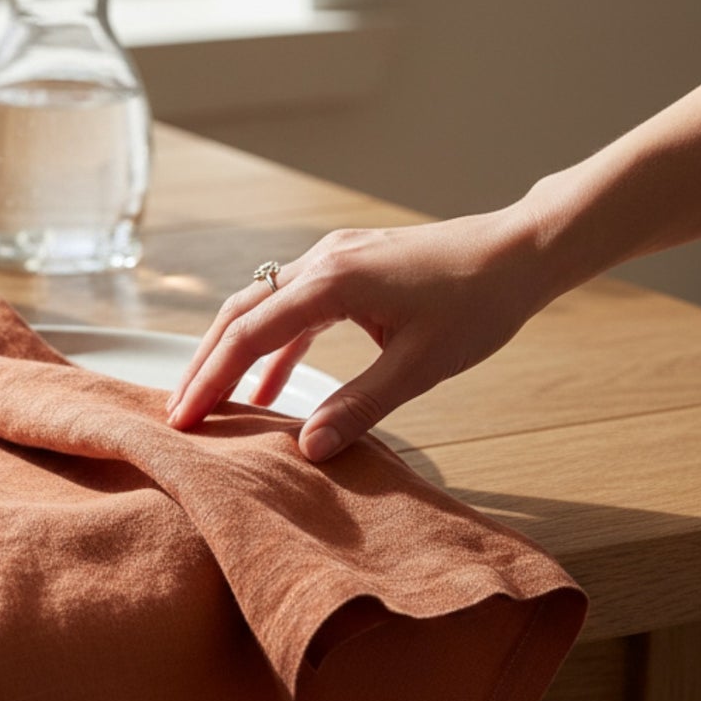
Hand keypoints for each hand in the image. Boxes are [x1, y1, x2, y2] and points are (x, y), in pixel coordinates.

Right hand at [165, 207, 549, 460]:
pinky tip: (269, 386)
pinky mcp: (348, 268)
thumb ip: (360, 406)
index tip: (184, 418)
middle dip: (205, 364)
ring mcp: (333, 260)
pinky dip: (274, 345)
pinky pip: (294, 308)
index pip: (249, 333)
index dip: (210, 378)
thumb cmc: (480, 302)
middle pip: (239, 313)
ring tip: (211, 401)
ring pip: (261, 306)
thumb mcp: (421, 365)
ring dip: (233, 353)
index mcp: (332, 281)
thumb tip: (310, 449)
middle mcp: (322, 262)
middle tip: (179, 412)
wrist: (521, 251)